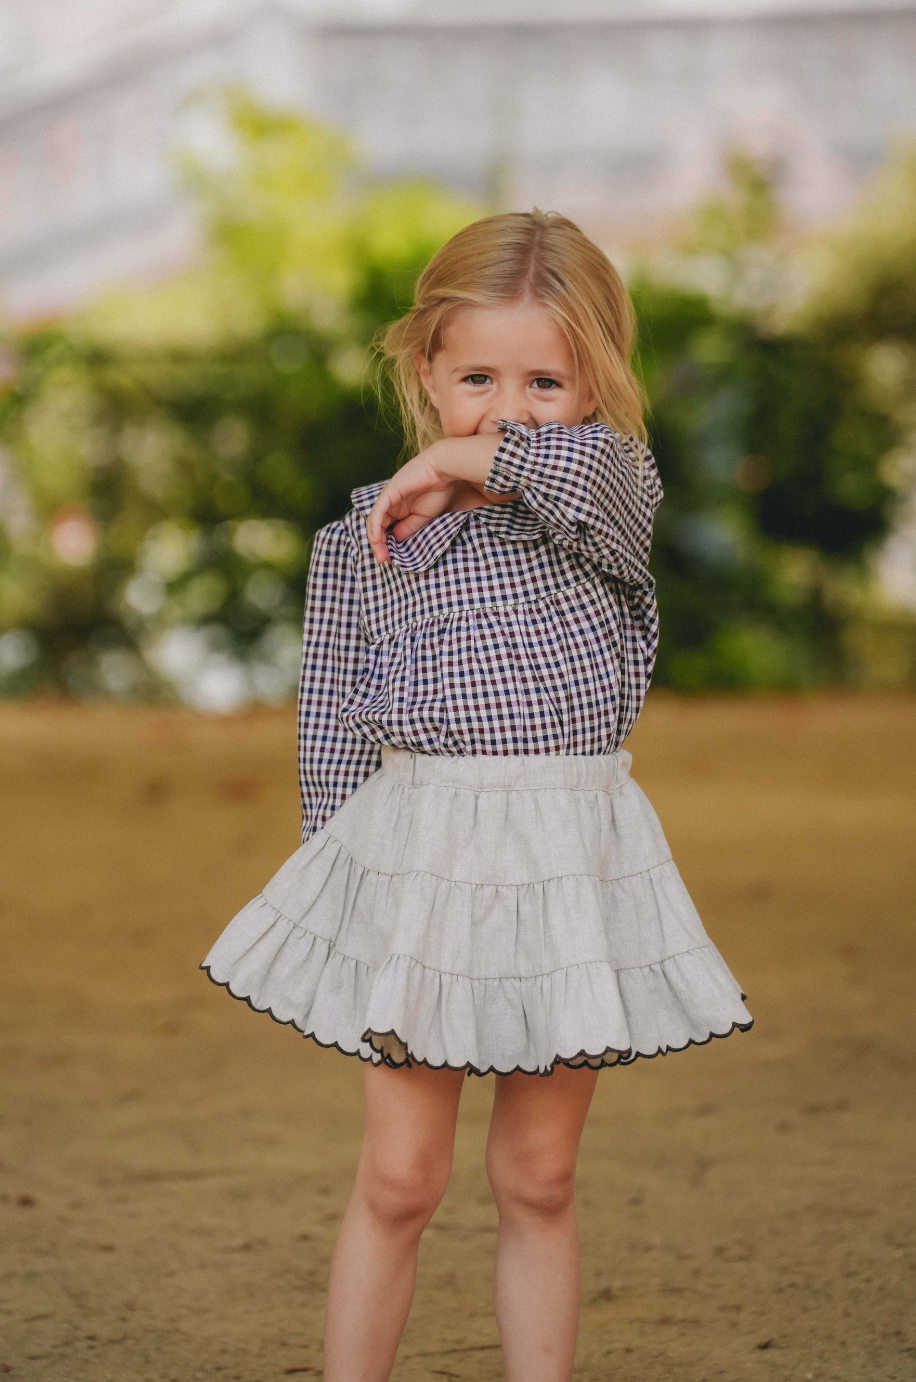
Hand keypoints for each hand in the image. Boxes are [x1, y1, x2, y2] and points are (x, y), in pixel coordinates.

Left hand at [366, 435, 508, 563]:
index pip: (385, 529)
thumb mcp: (423, 517)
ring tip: (381, 555)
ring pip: (374, 521)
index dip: (385, 545)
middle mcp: (390, 504)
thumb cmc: (438, 490)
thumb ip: (408, 528)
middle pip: (377, 527)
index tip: (390, 560)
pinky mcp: (389, 493)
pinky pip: (378, 512)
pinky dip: (375, 527)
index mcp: (398, 509)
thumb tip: (395, 540)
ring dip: (375, 540)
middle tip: (384, 561)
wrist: (444, 470)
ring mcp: (388, 498)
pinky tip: (376, 540)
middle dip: (379, 546)